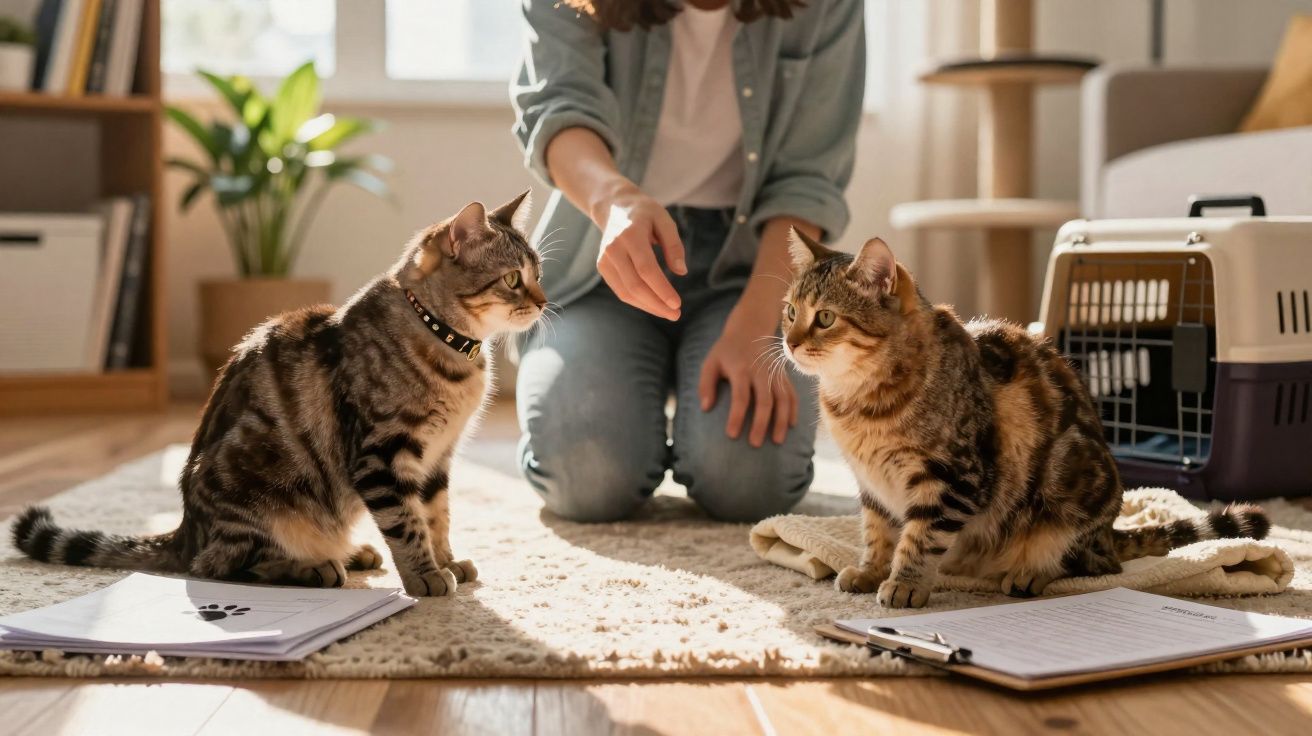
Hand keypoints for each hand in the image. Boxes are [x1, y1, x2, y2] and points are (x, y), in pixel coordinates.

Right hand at [592, 183, 686, 320]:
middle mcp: (613, 249)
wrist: (614, 207)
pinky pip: (620, 290)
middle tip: (676, 314)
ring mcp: (605, 259)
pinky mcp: (603, 267)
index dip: (661, 289)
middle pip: (635, 285)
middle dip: (656, 304)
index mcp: (630, 235)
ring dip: (648, 307)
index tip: (677, 304)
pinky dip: (638, 301)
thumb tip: (681, 272)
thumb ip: (674, 245)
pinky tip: (653, 305)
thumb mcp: (665, 220)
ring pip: (626, 292)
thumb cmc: (645, 213)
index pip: (646, 269)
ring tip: (667, 313)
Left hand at [698, 301, 798, 446]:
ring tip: (776, 441)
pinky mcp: (783, 375)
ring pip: (783, 399)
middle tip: (754, 444)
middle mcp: (761, 372)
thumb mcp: (710, 363)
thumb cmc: (726, 352)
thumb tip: (705, 408)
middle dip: (760, 424)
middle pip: (764, 401)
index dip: (736, 416)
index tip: (731, 435)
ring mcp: (775, 374)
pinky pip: (792, 394)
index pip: (740, 396)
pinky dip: (793, 410)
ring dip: (781, 421)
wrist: (749, 330)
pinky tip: (791, 426)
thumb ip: (706, 384)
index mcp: (741, 369)